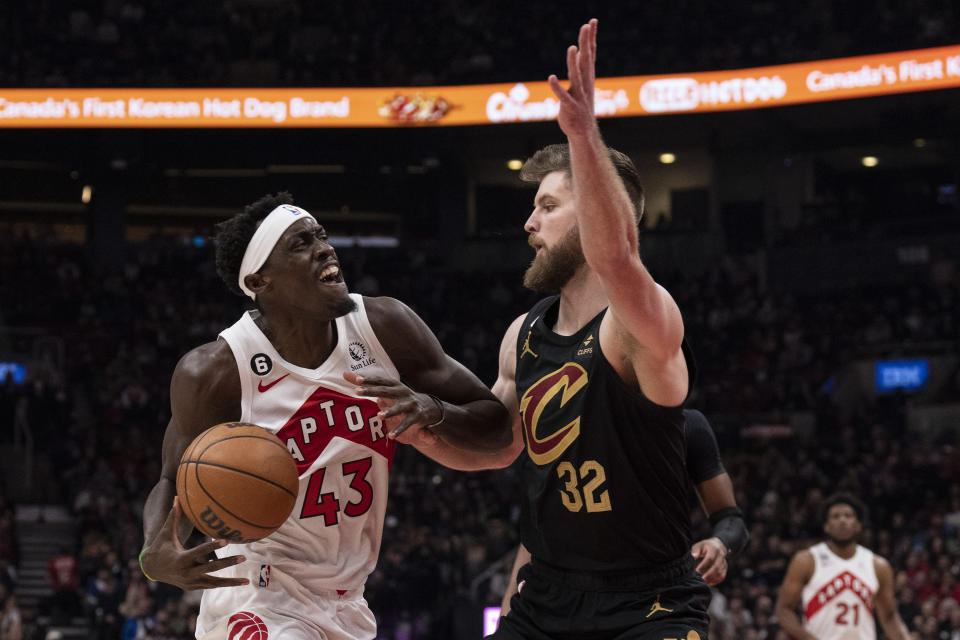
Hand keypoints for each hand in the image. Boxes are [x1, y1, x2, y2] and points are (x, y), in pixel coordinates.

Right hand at [140, 497, 248, 589]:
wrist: (152, 569)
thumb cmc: (161, 546)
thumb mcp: (166, 533)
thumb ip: (173, 515)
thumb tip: (177, 496)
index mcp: (182, 559)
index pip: (200, 551)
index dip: (213, 546)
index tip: (226, 541)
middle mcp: (187, 572)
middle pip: (211, 567)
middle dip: (227, 562)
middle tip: (244, 556)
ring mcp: (190, 582)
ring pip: (213, 582)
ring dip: (230, 581)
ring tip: (247, 580)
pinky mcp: (193, 587)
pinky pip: (211, 585)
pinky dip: (224, 584)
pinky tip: (239, 582)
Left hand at [343, 371, 440, 444]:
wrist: (428, 408)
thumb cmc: (401, 398)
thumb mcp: (387, 390)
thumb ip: (366, 384)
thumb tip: (344, 373)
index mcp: (395, 385)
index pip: (380, 380)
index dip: (369, 379)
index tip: (356, 379)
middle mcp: (403, 392)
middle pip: (386, 391)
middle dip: (372, 391)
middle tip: (357, 391)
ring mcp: (410, 404)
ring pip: (399, 408)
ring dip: (390, 412)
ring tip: (379, 416)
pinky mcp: (416, 417)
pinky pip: (406, 424)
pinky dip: (399, 430)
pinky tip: (391, 435)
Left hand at [548, 18, 597, 139]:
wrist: (583, 132)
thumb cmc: (580, 106)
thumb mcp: (581, 84)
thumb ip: (580, 67)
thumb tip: (578, 50)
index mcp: (588, 77)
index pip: (591, 53)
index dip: (591, 37)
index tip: (592, 21)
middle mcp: (585, 83)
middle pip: (586, 59)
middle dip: (586, 42)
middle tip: (586, 26)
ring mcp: (578, 95)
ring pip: (576, 76)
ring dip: (573, 63)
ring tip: (571, 48)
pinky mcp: (570, 107)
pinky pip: (563, 96)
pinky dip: (557, 87)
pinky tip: (551, 77)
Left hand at [691, 536, 727, 585]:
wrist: (717, 545)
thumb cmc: (706, 546)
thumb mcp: (699, 545)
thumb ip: (696, 550)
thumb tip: (694, 556)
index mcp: (714, 549)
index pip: (710, 558)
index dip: (703, 565)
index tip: (697, 570)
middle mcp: (721, 555)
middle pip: (716, 567)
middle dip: (709, 574)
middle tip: (702, 578)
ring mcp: (724, 562)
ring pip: (720, 572)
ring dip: (713, 578)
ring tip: (705, 582)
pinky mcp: (725, 567)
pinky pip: (723, 575)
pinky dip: (717, 580)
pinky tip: (710, 583)